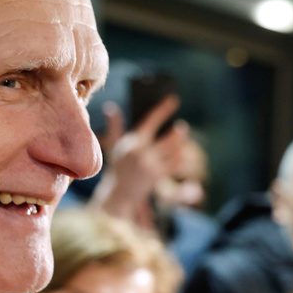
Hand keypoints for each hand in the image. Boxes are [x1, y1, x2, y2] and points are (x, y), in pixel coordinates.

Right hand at [89, 95, 187, 228]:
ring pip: (174, 152)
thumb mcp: (114, 146)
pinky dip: (180, 159)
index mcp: (132, 142)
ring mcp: (150, 165)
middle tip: (182, 128)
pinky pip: (175, 165)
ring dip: (180, 146)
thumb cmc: (118, 167)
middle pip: (168, 139)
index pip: (151, 120)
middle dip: (177, 134)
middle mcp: (141, 153)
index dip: (164, 109)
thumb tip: (110, 107)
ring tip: (181, 142)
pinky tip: (182, 156)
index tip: (174, 99)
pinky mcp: (157, 176)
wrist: (118, 193)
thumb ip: (115, 126)